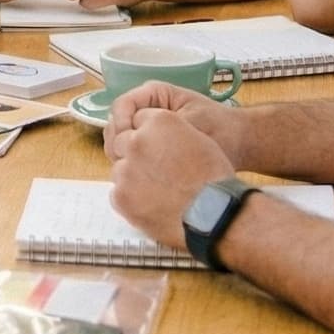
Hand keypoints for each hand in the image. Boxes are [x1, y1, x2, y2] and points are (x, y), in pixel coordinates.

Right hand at [104, 81, 242, 164]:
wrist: (238, 143)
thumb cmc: (221, 128)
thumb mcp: (190, 123)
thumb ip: (162, 129)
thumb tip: (132, 138)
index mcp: (154, 94)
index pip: (121, 106)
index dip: (121, 126)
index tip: (130, 146)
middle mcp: (146, 109)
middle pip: (115, 125)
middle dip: (119, 144)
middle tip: (129, 164)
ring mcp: (146, 128)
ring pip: (119, 142)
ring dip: (123, 156)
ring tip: (138, 172)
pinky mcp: (150, 146)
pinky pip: (131, 154)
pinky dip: (132, 164)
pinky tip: (144, 176)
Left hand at [106, 106, 235, 250]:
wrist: (215, 214)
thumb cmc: (213, 178)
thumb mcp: (197, 140)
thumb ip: (170, 133)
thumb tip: (153, 138)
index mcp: (159, 121)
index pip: (138, 119)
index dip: (148, 136)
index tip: (157, 149)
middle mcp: (138, 141)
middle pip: (122, 142)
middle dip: (134, 154)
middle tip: (155, 171)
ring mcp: (126, 169)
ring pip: (120, 169)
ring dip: (132, 177)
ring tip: (157, 191)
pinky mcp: (120, 196)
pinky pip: (118, 193)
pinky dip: (131, 199)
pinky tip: (152, 204)